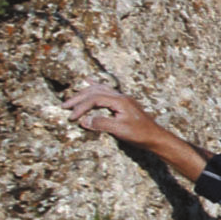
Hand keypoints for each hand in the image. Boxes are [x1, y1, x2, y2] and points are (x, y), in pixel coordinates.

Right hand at [64, 84, 206, 180]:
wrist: (156, 137)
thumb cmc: (140, 134)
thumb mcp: (120, 130)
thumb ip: (102, 123)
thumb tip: (83, 121)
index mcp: (120, 101)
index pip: (95, 99)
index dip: (81, 107)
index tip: (72, 118)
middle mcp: (121, 96)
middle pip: (95, 91)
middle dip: (78, 98)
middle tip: (64, 106)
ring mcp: (122, 98)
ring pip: (100, 89)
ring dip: (85, 93)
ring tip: (72, 98)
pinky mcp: (122, 103)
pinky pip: (106, 91)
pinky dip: (95, 87)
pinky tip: (88, 82)